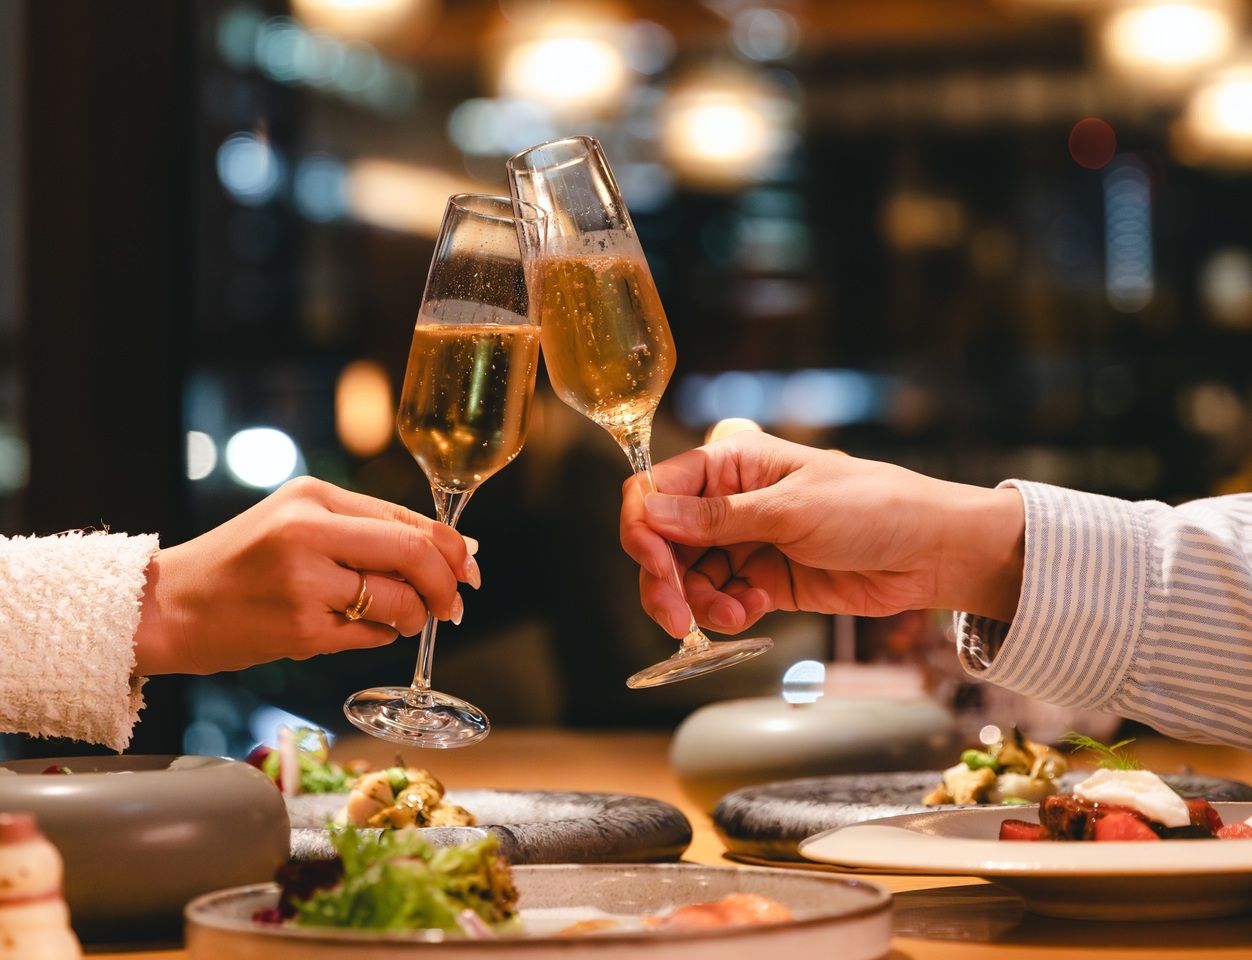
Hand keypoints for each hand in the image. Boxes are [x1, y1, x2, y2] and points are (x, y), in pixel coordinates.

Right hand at [133, 477, 479, 674]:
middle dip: (447, 585)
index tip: (469, 569)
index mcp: (314, 497)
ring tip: (394, 618)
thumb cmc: (241, 563)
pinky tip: (354, 630)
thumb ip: (371, 531)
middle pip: (414, 555)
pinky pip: (371, 637)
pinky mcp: (300, 630)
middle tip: (455, 605)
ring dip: (412, 617)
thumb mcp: (298, 522)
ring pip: (399, 602)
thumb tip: (456, 552)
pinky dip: (379, 638)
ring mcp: (304, 583)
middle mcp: (309, 532)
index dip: (452, 549)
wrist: (170, 605)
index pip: (409, 520)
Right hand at [620, 433, 1023, 636]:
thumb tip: (649, 513)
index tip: (652, 564)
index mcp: (730, 463)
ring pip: (687, 578)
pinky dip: (727, 612)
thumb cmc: (871, 507)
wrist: (931, 552)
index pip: (656, 490)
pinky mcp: (762, 579)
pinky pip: (719, 600)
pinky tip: (754, 610)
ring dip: (698, 603)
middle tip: (676, 614)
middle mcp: (728, 500)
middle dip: (663, 579)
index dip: (643, 527)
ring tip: (735, 613)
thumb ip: (716, 518)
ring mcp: (744, 542)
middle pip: (662, 541)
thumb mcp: (789, 510)